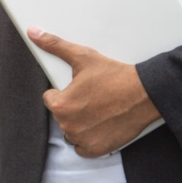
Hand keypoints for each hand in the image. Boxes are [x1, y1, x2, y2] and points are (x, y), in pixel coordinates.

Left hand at [28, 27, 161, 157]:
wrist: (147, 93)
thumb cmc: (115, 76)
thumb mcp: (83, 57)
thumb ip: (55, 46)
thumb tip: (34, 33)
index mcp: (60, 105)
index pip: (51, 99)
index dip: (64, 92)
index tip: (80, 89)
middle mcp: (68, 126)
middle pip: (61, 116)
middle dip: (73, 108)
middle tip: (92, 98)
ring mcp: (82, 140)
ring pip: (71, 132)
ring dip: (79, 125)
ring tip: (98, 111)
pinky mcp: (96, 150)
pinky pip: (82, 148)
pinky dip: (89, 140)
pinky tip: (100, 126)